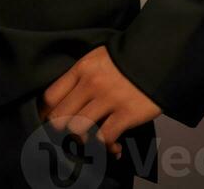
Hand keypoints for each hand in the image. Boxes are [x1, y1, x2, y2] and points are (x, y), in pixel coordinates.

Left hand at [36, 45, 162, 159]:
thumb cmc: (124, 60)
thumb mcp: (96, 59)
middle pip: (59, 117)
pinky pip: (104, 138)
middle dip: (62, 131)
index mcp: (82, 68)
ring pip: (77, 130)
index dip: (47, 114)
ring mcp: (108, 98)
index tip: (51, 123)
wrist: (156, 55)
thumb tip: (62, 103)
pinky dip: (106, 147)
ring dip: (83, 140)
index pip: (51, 96)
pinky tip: (113, 146)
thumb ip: (79, 77)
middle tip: (71, 136)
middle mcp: (91, 83)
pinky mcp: (126, 113)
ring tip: (91, 140)